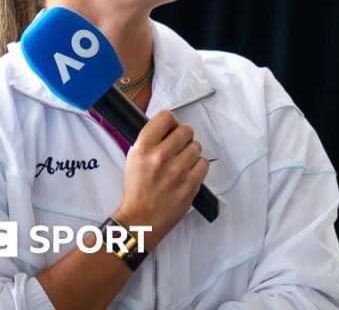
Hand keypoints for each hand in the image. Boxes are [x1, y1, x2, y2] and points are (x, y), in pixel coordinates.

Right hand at [115, 110, 208, 247]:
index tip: (171, 129)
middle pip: (186, 130)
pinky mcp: (191, 183)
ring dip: (191, 153)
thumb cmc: (138, 190)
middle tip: (178, 149)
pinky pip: (204, 163)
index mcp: (143, 148)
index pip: (165, 117)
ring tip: (181, 164)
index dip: (171, 122)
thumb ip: (150, 139)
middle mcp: (160, 156)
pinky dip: (198, 167)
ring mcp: (177, 170)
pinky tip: (188, 174)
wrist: (141, 219)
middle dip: (183, 138)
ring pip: (196, 146)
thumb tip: (169, 126)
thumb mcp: (134, 158)